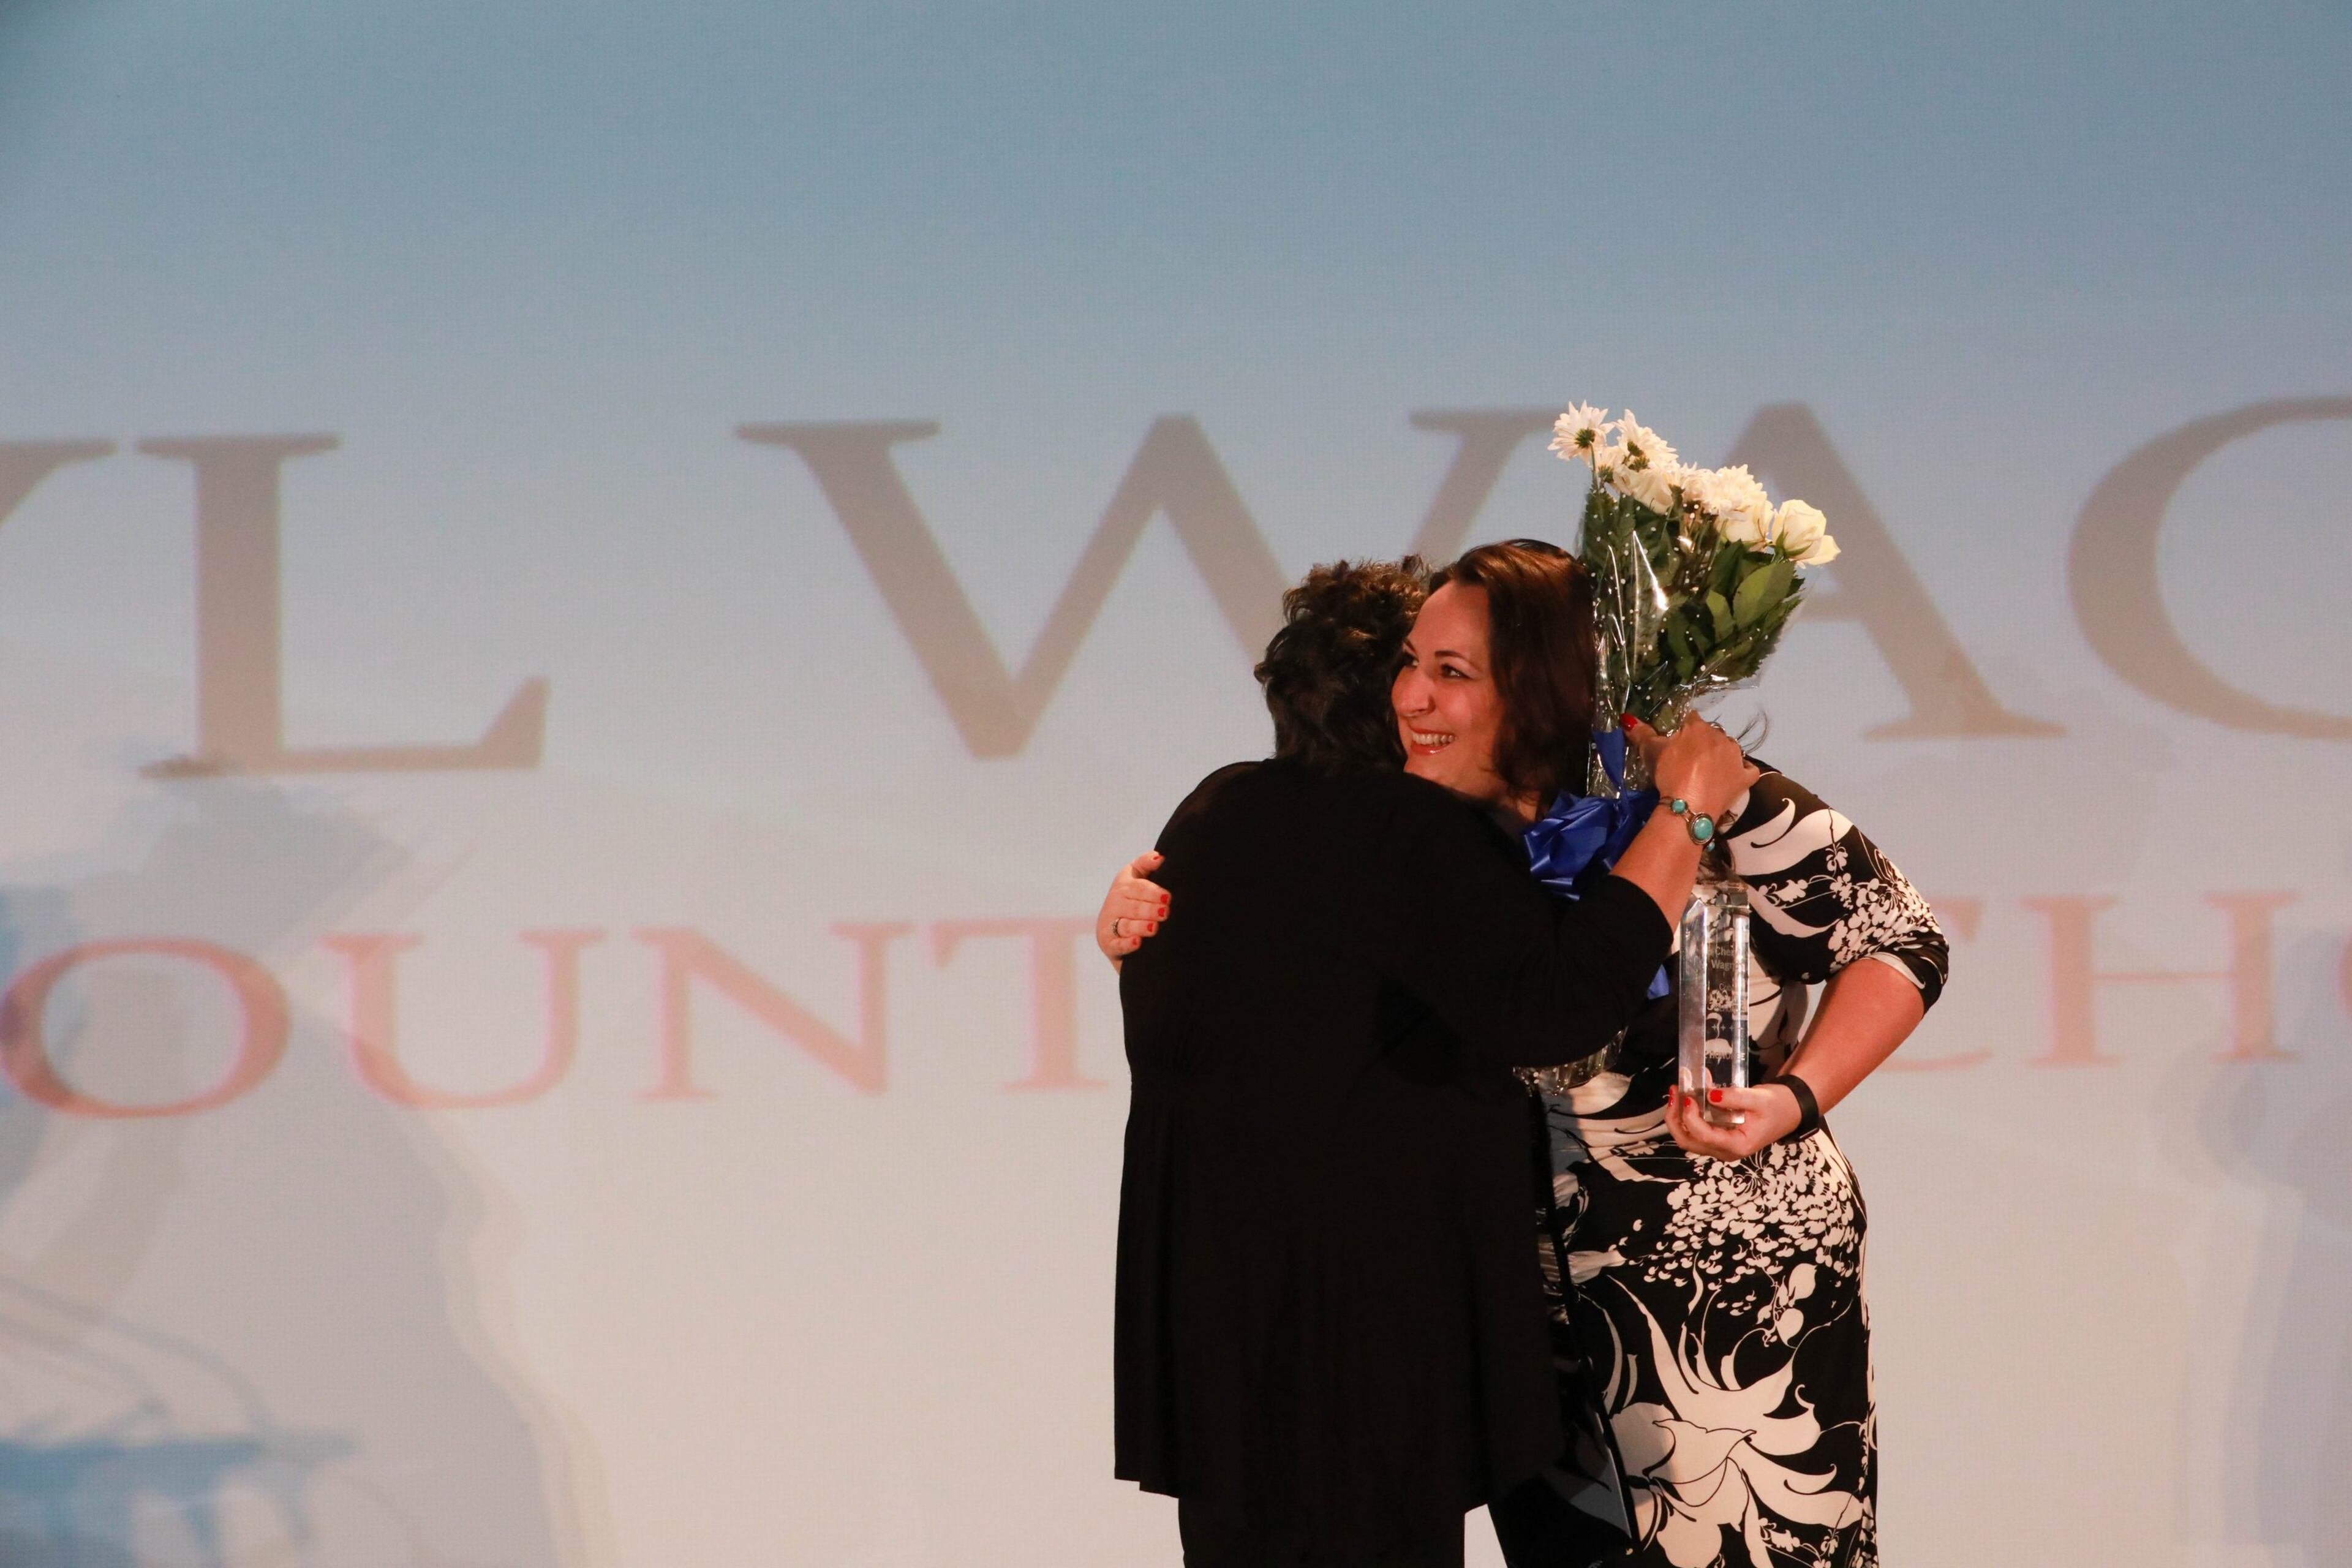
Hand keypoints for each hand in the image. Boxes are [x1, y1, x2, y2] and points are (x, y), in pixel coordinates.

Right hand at [1095, 851, 1168, 968]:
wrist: (1117, 928)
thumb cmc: (1134, 897)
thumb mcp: (1137, 876)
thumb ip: (1146, 863)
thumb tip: (1160, 857)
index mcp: (1123, 885)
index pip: (1138, 887)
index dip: (1153, 892)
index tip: (1167, 897)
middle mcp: (1114, 903)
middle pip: (1134, 907)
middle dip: (1150, 910)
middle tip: (1165, 913)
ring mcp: (1109, 923)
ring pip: (1126, 925)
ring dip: (1140, 926)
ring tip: (1154, 928)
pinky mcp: (1107, 942)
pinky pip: (1116, 944)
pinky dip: (1126, 944)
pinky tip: (1137, 942)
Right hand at [1645, 717, 1757, 822]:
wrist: (1689, 804)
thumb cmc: (1670, 773)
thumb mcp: (1651, 751)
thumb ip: (1642, 733)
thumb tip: (1628, 718)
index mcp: (1698, 727)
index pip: (1692, 719)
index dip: (1683, 730)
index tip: (1676, 742)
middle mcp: (1721, 737)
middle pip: (1711, 735)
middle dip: (1702, 744)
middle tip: (1687, 761)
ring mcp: (1736, 757)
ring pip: (1730, 749)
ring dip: (1721, 756)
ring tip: (1707, 771)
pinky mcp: (1744, 778)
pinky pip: (1749, 770)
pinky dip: (1743, 771)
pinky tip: (1734, 776)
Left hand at [1663, 1082, 1800, 1161]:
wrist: (1788, 1111)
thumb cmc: (1777, 1107)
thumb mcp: (1759, 1099)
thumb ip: (1735, 1097)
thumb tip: (1710, 1095)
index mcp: (1737, 1146)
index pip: (1705, 1136)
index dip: (1691, 1117)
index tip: (1688, 1097)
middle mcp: (1725, 1150)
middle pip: (1688, 1141)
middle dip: (1676, 1118)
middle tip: (1675, 1092)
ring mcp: (1720, 1145)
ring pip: (1688, 1137)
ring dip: (1678, 1115)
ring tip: (1677, 1091)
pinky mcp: (1717, 1136)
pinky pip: (1695, 1129)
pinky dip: (1687, 1114)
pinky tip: (1688, 1094)